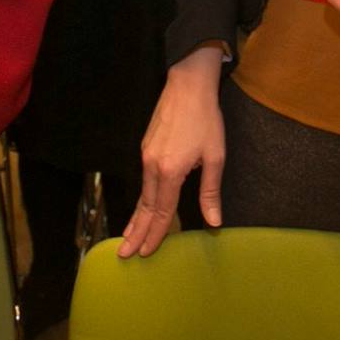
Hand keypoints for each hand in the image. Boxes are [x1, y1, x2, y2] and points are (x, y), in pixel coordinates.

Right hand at [120, 46, 225, 257]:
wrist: (187, 85)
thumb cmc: (205, 119)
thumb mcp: (215, 156)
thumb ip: (210, 191)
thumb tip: (213, 221)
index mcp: (170, 171)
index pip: (162, 211)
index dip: (156, 234)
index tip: (146, 253)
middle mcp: (153, 166)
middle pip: (144, 207)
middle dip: (135, 233)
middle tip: (124, 255)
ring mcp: (146, 156)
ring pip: (141, 195)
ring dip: (135, 218)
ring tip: (127, 237)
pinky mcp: (145, 148)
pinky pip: (142, 182)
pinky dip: (140, 200)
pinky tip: (140, 207)